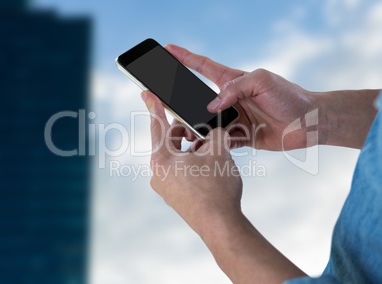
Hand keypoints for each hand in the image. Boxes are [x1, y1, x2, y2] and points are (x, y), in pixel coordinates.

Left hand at [141, 90, 242, 235]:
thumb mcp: (218, 150)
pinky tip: (210, 164)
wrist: (220, 225)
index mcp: (161, 158)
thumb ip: (214, 132)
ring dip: (193, 148)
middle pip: (170, 141)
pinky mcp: (175, 197)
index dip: (154, 105)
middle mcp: (158, 173)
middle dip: (187, 131)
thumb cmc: (216, 188)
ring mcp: (165, 187)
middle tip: (203, 127)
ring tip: (212, 147)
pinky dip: (193, 163)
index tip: (146, 93)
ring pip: (178, 157)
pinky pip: (181, 172)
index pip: (157, 125)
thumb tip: (213, 129)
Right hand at [166, 44, 318, 150]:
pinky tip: (206, 147)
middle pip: (200, 100)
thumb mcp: (262, 81)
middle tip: (167, 103)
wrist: (309, 122)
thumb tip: (211, 106)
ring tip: (186, 133)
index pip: (204, 67)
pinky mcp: (241, 137)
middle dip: (184, 102)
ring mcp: (234, 119)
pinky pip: (221, 141)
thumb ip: (235, 89)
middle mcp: (231, 100)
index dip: (185, 57)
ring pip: (208, 123)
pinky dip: (213, 144)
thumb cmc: (290, 96)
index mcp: (234, 81)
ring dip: (197, 128)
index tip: (168, 49)